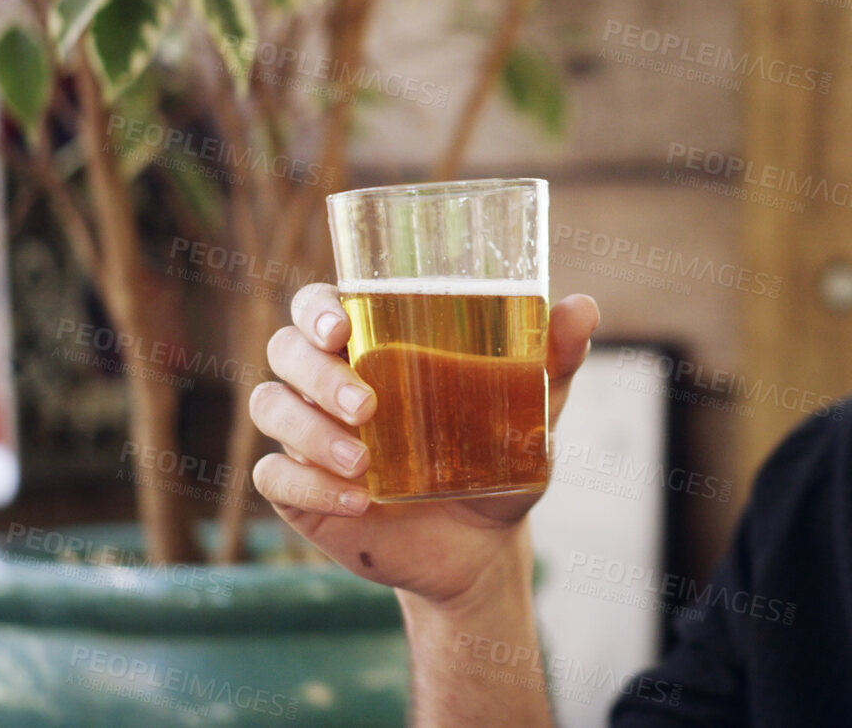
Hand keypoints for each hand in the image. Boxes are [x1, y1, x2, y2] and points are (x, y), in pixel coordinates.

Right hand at [250, 282, 598, 604]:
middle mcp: (329, 383)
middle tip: (368, 405)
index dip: (315, 308)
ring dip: (308, 430)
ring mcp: (308, 437)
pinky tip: (359, 501)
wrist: (484, 546)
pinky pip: (273, 477)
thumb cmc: (499, 460)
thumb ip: (555, 360)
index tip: (342, 327)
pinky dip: (308, 485)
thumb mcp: (532, 411)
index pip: (318, 305)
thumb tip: (581, 308)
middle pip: (285, 351)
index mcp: (374, 345)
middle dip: (315, 372)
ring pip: (270, 407)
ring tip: (365, 464)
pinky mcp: (298, 492)